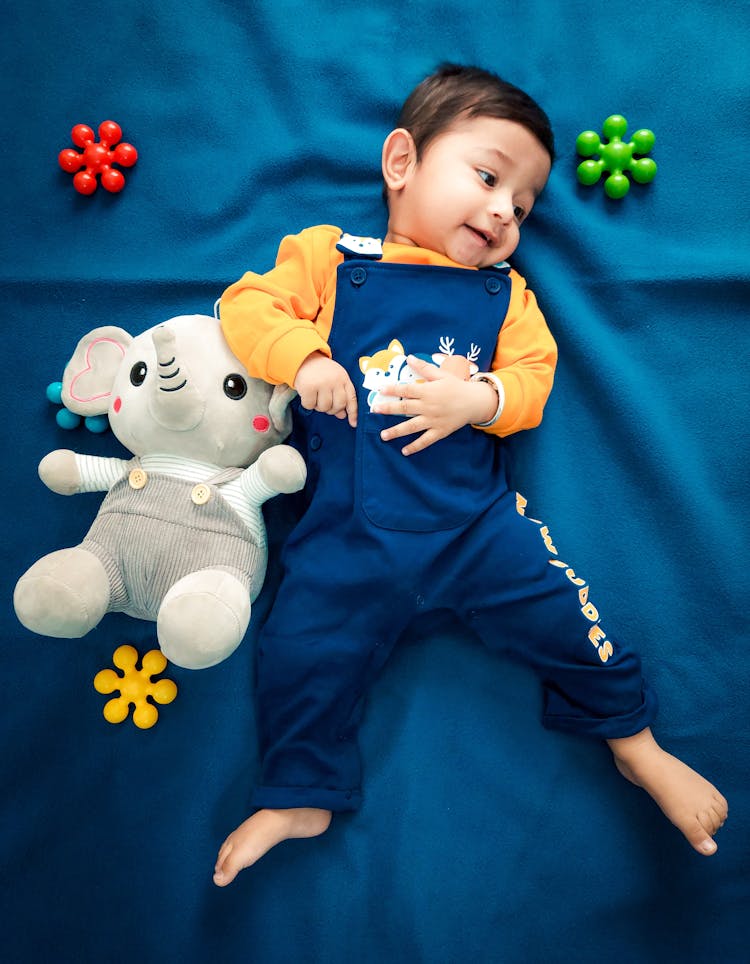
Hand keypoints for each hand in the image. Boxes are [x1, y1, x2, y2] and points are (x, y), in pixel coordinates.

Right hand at [294, 352, 357, 426]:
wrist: (304, 358)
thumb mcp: (335, 380)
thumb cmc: (321, 372)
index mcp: (344, 379)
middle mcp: (335, 381)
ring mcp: (322, 384)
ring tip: (316, 396)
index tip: (353, 423)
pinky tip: (307, 395)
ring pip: (324, 407)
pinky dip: (308, 404)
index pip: (352, 398)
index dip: (353, 412)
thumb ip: (340, 396)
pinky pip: (310, 405)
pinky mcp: (309, 387)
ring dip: (319, 406)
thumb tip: (342, 415)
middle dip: (331, 409)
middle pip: (338, 406)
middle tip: (324, 402)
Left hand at [374, 355, 497, 455]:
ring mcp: (433, 420)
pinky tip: (404, 451)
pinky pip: (425, 440)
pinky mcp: (439, 431)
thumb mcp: (441, 374)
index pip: (406, 390)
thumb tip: (409, 358)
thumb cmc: (456, 386)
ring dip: (396, 431)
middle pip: (405, 409)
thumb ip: (424, 368)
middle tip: (374, 411)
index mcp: (428, 391)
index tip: (380, 390)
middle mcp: (428, 406)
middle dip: (388, 409)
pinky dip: (415, 446)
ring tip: (383, 435)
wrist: (475, 402)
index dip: (393, 389)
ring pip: (412, 427)